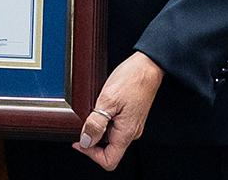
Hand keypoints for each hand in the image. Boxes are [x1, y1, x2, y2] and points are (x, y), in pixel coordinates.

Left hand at [74, 51, 163, 170]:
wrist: (147, 67)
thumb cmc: (131, 79)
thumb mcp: (107, 100)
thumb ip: (96, 123)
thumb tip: (86, 141)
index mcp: (126, 133)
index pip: (109, 160)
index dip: (91, 154)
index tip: (79, 142)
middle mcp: (131, 133)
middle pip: (108, 150)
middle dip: (92, 139)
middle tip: (83, 122)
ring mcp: (132, 125)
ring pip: (110, 138)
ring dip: (98, 128)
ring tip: (93, 110)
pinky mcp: (130, 117)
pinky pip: (114, 127)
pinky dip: (104, 121)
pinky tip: (101, 106)